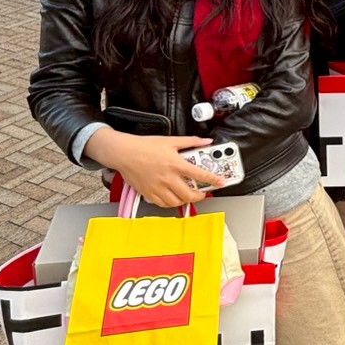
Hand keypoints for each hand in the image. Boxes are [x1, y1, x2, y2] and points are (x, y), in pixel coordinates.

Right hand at [84, 132, 220, 208]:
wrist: (124, 153)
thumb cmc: (145, 146)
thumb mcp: (171, 141)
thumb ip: (191, 141)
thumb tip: (206, 141)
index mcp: (175, 164)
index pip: (199, 174)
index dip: (212, 180)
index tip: (220, 182)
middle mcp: (168, 178)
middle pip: (189, 194)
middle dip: (200, 196)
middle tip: (203, 193)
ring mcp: (157, 187)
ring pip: (176, 202)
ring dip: (186, 201)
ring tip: (189, 195)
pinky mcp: (148, 193)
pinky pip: (163, 204)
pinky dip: (171, 203)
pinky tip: (174, 198)